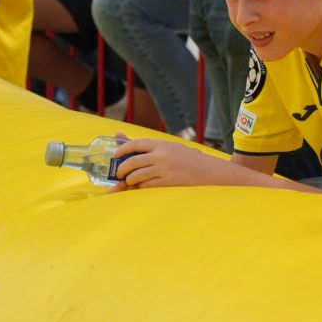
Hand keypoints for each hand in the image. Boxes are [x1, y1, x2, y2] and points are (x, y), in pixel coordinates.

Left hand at [110, 138, 227, 189]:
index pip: (135, 144)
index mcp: (161, 144)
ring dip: (130, 180)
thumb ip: (145, 144)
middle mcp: (161, 155)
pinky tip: (141, 186)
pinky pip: (147, 186)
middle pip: (132, 162)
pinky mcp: (168, 182)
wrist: (207, 170)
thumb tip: (118, 134)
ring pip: (137, 176)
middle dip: (122, 169)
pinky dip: (141, 187)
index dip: (121, 149)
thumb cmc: (186, 158)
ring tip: (129, 181)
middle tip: (119, 173)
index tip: (115, 155)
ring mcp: (164, 169)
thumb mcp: (168, 146)